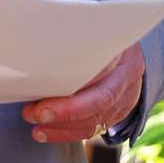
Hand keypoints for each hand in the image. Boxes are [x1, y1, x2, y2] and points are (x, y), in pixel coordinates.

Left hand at [20, 43, 143, 143]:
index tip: (46, 84)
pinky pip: (92, 129)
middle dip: (66, 112)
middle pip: (101, 101)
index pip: (103, 69)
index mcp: (123, 52)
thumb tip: (37, 37)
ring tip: (35, 124)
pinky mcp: (117, 114)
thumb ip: (77, 36)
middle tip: (34, 113)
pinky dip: (67, 133)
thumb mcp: (96, 29)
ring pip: (96, 120)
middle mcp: (128, 78)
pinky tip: (46, 131)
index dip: (76, 81)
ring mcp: (126, 99)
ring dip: (62, 127)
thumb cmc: (103, 36)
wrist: (129, 51)